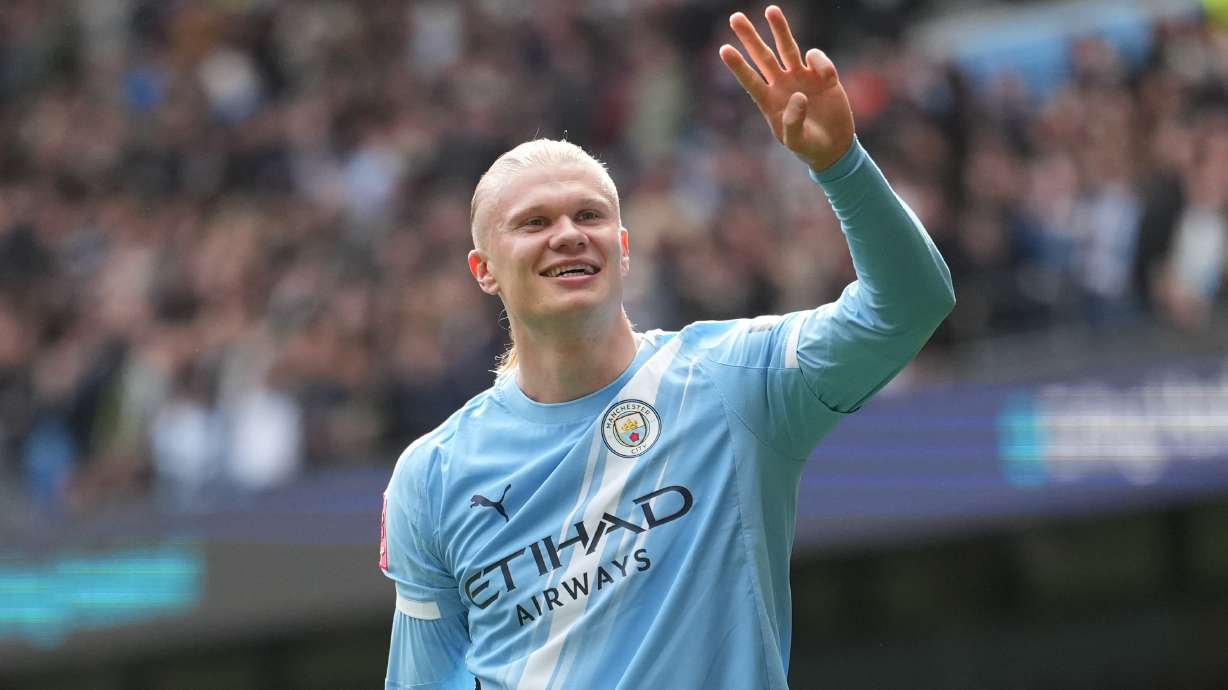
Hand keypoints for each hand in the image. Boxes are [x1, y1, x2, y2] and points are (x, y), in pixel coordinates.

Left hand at [720, 6, 854, 171]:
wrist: (834, 146)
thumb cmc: (809, 147)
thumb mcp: (797, 142)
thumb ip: (793, 123)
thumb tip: (798, 96)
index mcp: (770, 101)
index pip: (750, 80)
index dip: (738, 65)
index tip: (724, 49)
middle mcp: (782, 85)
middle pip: (763, 56)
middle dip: (749, 37)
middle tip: (735, 18)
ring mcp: (801, 78)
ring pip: (787, 48)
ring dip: (779, 29)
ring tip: (770, 10)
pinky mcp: (822, 76)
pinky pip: (817, 58)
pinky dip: (821, 62)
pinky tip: (827, 78)